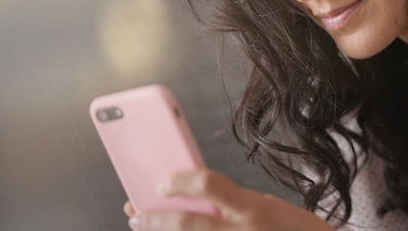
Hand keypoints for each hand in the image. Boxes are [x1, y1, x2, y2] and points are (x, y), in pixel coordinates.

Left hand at [124, 168, 334, 230]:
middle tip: (136, 213)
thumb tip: (203, 201)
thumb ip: (238, 204)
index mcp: (253, 208)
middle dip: (154, 219)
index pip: (209, 185)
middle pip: (186, 224)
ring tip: (142, 227)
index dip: (180, 181)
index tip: (162, 181)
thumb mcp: (271, 208)